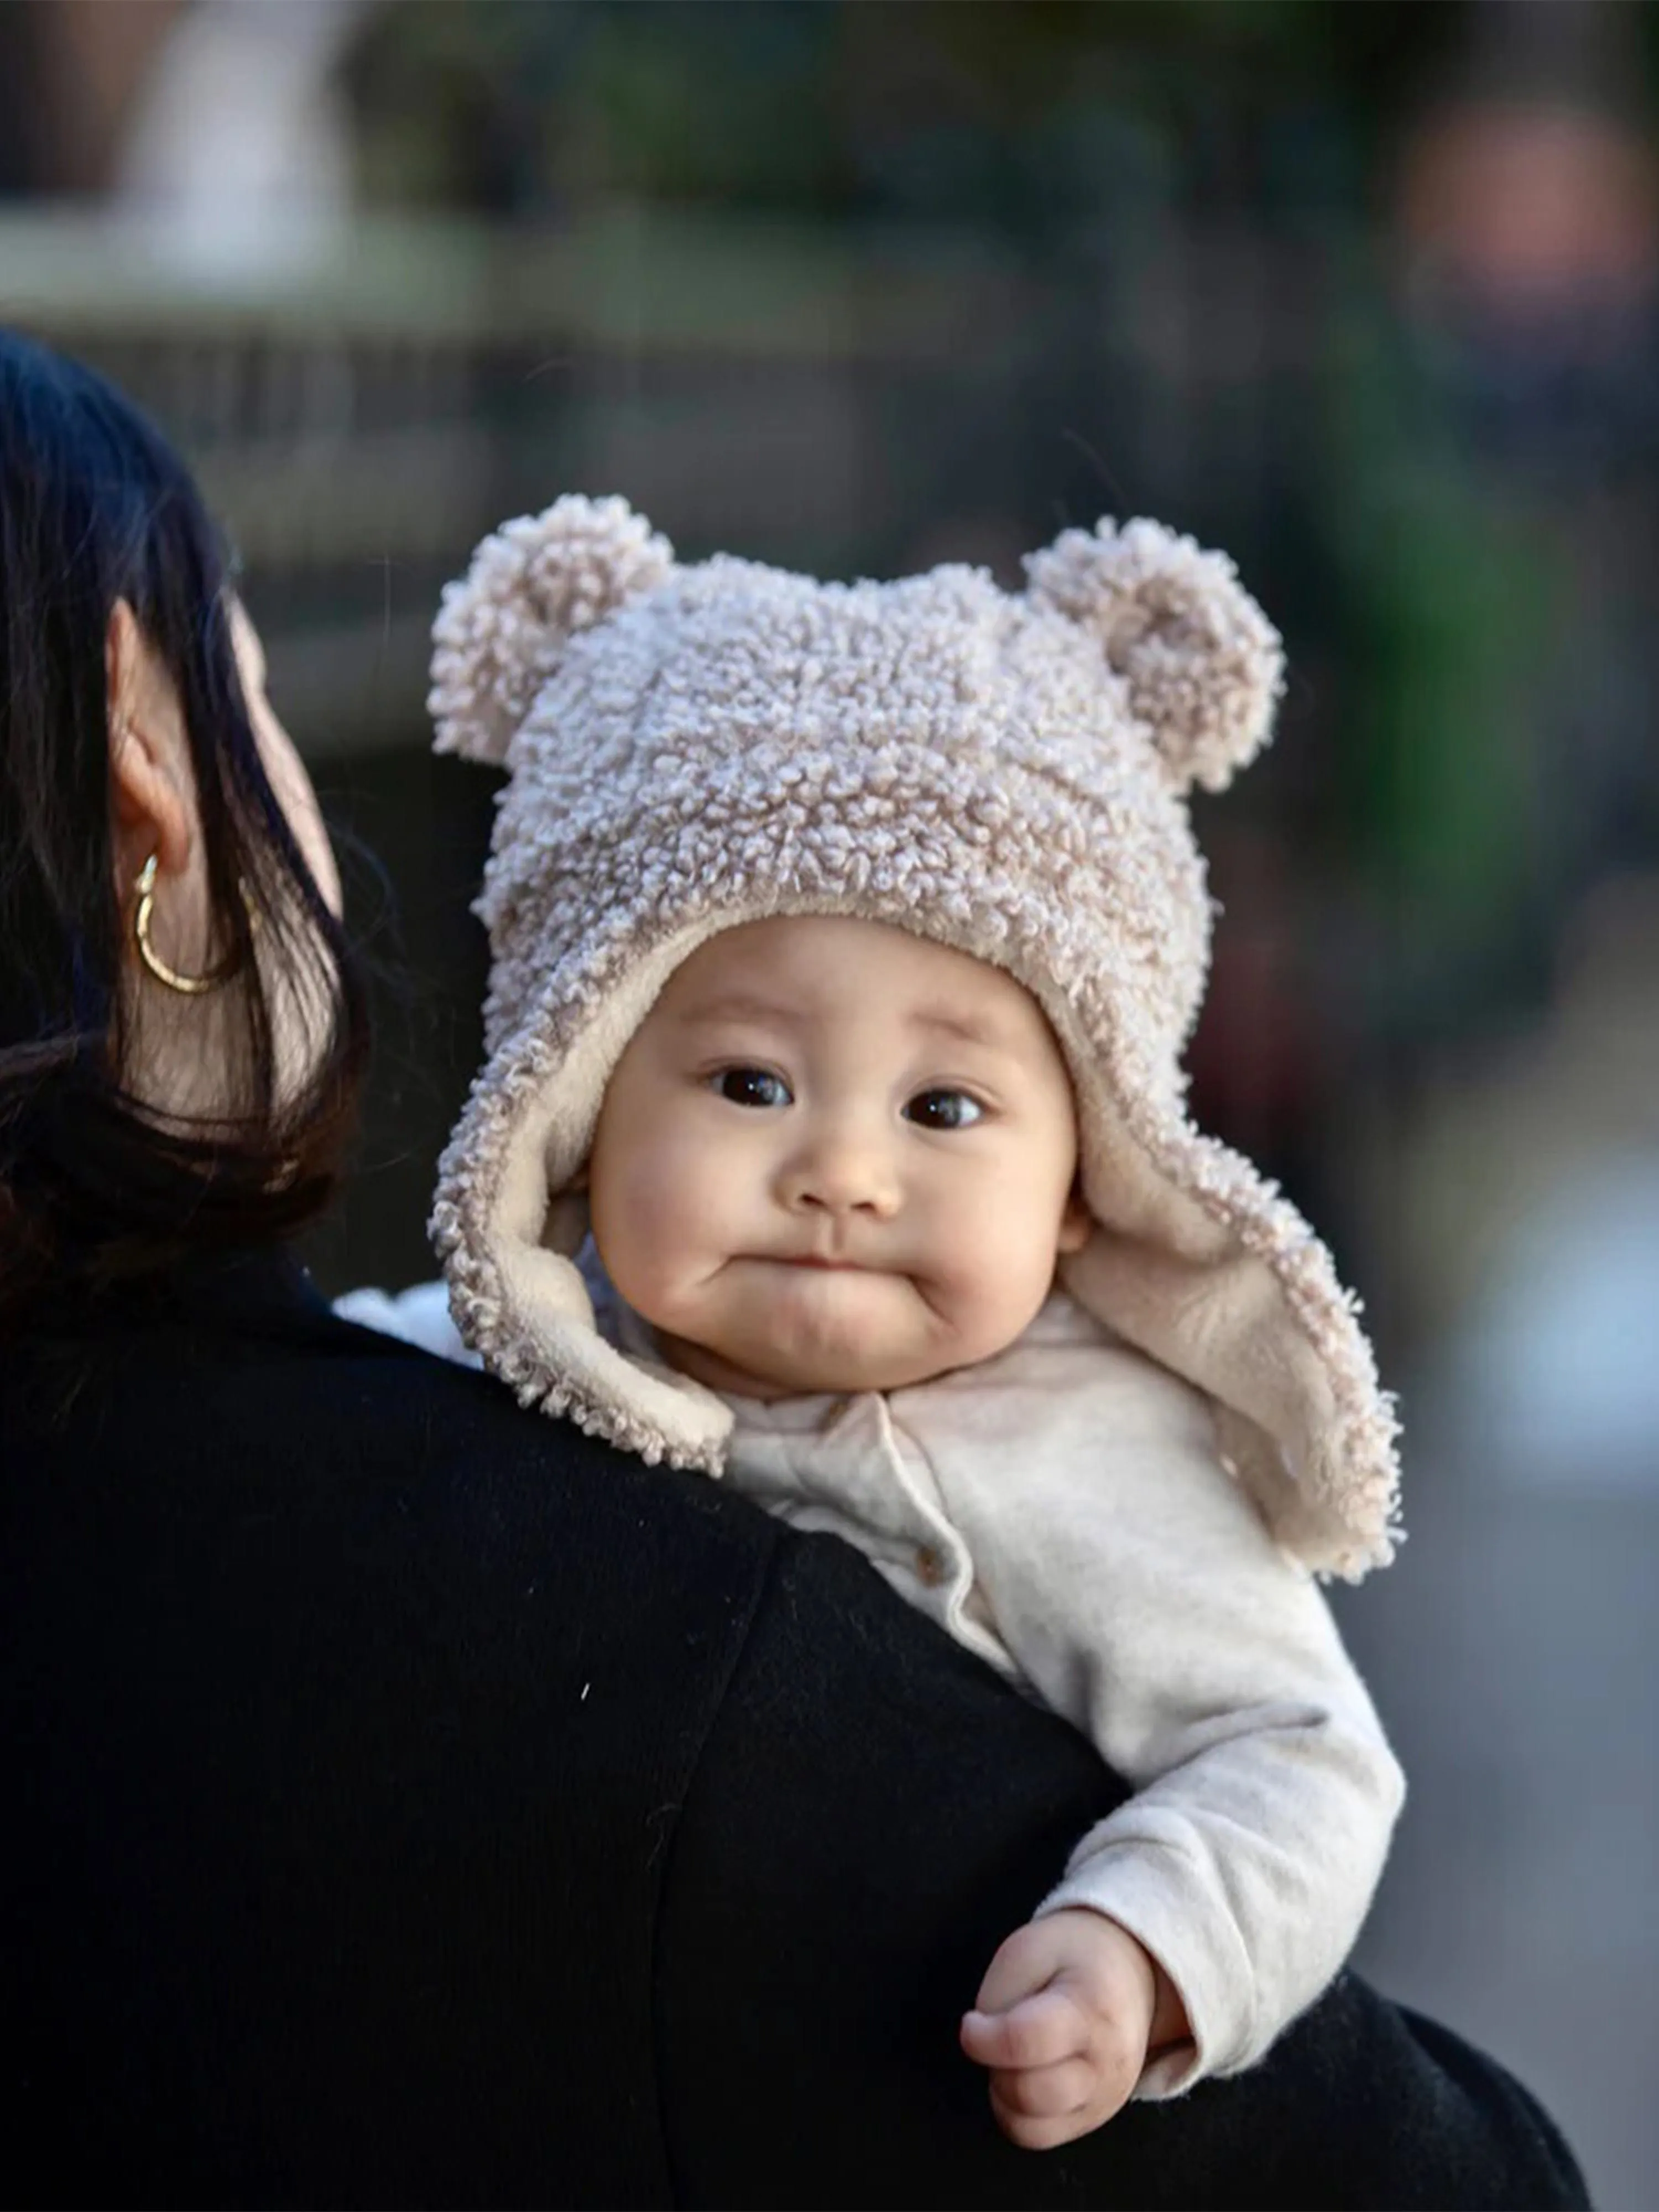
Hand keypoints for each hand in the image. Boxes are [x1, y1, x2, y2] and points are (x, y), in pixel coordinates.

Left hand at [959, 1909, 1179, 2149]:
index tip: (971, 2023)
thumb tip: (982, 2050)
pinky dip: (1020, 2113)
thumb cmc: (1074, 1955)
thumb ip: (999, 1998)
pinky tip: (1027, 2076)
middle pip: (1027, 2094)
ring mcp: (1105, 2100)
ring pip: (1030, 2128)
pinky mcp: (1095, 2120)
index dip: (982, 2038)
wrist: (1131, 1971)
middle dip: (994, 2067)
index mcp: (1089, 2010)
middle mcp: (1105, 2065)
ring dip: (1004, 2095)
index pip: (1024, 2042)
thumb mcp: (1028, 1949)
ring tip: (1014, 2057)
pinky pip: (1040, 2137)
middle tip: (996, 2038)